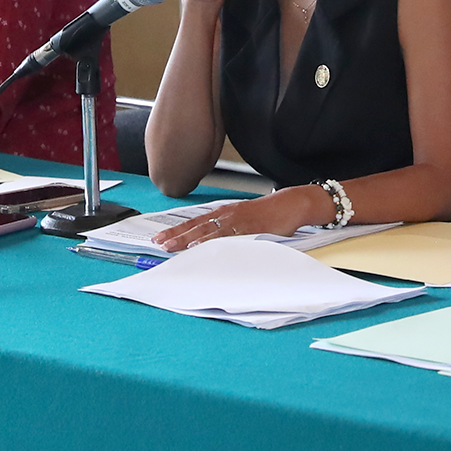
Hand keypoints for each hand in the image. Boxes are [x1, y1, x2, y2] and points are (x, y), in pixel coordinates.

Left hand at [150, 185, 330, 251]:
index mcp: (225, 213)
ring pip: (208, 231)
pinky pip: (227, 236)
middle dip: (177, 235)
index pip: (196, 223)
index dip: (178, 231)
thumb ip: (229, 231)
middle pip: (197, 226)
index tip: (162, 237)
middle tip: (159, 243)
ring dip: (188, 239)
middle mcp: (228, 214)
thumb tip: (213, 244)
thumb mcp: (245, 220)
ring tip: (172, 246)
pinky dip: (212, 242)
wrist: (291, 204)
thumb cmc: (270, 214)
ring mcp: (237, 221)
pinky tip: (201, 247)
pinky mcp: (249, 228)